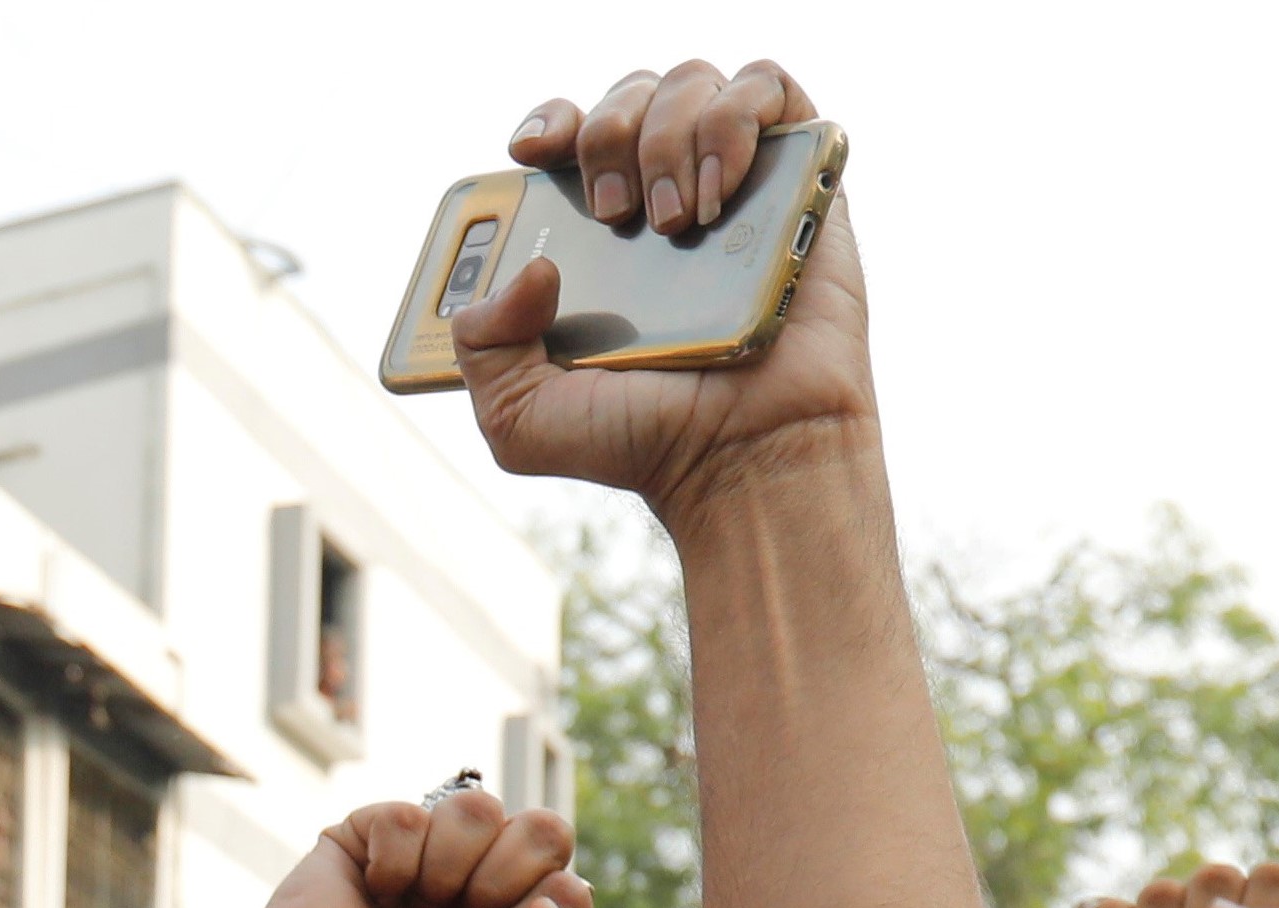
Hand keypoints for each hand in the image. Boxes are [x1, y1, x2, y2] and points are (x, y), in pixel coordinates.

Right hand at [197, 787, 620, 907]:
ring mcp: (426, 860)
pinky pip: (408, 811)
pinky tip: (374, 895)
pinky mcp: (367, 838)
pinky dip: (392, 859)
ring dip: (449, 866)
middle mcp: (480, 889)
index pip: (571, 884)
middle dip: (506, 881)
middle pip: (545, 828)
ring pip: (478, 807)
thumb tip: (554, 903)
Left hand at [453, 63, 873, 528]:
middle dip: (607, 134)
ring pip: (691, 83)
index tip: (528, 150)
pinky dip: (736, 120)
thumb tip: (524, 267)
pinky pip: (770, 90)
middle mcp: (659, 194)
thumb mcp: (519, 416)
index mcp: (592, 235)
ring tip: (675, 223)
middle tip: (615, 216)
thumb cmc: (641, 438)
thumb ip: (480, 347)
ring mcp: (730, 180)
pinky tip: (721, 194)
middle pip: (625, 97)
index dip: (545, 121)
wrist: (742, 453)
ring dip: (670, 136)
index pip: (563, 136)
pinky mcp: (799, 178)